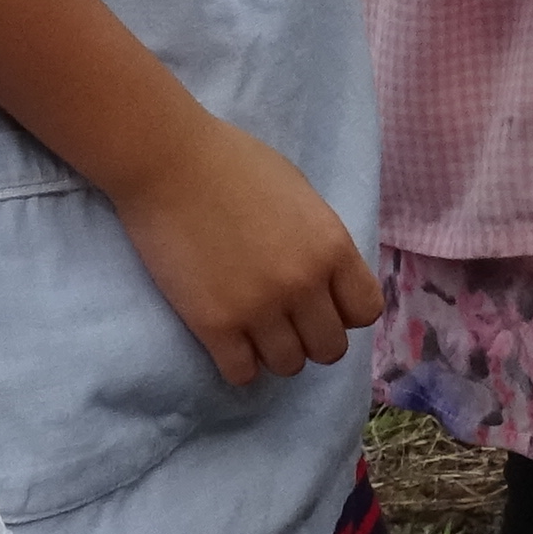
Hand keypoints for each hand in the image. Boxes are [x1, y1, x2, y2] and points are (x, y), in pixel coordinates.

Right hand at [103, 112, 382, 387]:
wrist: (167, 160)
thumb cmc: (232, 163)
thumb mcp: (299, 194)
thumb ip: (319, 241)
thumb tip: (326, 280)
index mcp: (331, 246)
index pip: (365, 311)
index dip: (343, 311)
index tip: (320, 302)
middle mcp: (304, 284)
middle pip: (330, 348)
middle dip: (309, 337)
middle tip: (283, 320)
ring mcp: (260, 308)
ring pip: (288, 366)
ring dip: (274, 352)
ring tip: (252, 329)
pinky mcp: (216, 325)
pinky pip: (243, 373)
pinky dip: (238, 363)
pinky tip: (227, 341)